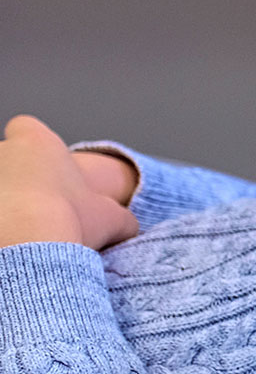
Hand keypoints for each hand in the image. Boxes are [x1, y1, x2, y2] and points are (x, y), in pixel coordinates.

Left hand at [0, 115, 139, 249]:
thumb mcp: (113, 219)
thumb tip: (126, 226)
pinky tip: (5, 243)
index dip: (34, 148)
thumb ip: (120, 216)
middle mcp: (1, 151)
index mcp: (38, 143)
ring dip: (3, 201)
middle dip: (15, 181)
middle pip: (5, 159)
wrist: (25, 246)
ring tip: (15, 232)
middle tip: (30, 212)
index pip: (26, 127)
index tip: (43, 172)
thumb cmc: (68, 222)